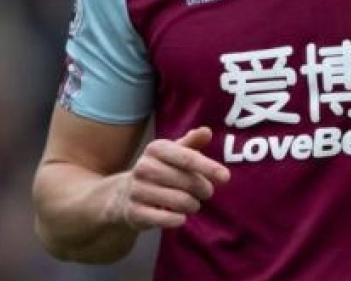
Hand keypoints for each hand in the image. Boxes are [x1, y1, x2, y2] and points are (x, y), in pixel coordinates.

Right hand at [110, 127, 230, 230]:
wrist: (124, 194)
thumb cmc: (160, 169)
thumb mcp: (174, 153)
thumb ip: (192, 142)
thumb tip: (207, 131)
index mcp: (156, 149)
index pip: (187, 158)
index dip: (209, 167)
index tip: (226, 177)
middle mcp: (143, 167)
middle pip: (187, 181)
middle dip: (203, 189)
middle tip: (206, 193)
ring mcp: (137, 190)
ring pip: (179, 201)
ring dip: (193, 205)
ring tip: (193, 204)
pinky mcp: (134, 212)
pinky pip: (164, 218)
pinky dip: (178, 219)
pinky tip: (181, 217)